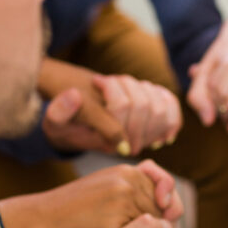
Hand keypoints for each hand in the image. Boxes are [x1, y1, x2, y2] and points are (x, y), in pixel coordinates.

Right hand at [34, 160, 182, 227]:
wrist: (47, 218)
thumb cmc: (76, 207)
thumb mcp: (105, 186)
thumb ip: (131, 187)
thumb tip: (165, 198)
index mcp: (127, 170)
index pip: (165, 186)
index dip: (168, 204)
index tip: (165, 218)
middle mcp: (127, 180)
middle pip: (163, 205)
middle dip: (163, 222)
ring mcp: (122, 197)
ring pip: (156, 220)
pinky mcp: (117, 216)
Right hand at [40, 58, 180, 155]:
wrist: (79, 123)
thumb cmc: (65, 120)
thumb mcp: (54, 119)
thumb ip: (59, 110)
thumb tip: (74, 95)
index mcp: (108, 143)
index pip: (122, 106)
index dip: (111, 87)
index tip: (97, 82)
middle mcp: (131, 145)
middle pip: (142, 105)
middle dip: (124, 85)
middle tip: (107, 82)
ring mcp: (146, 139)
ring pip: (157, 104)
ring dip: (138, 86)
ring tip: (121, 88)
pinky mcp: (156, 130)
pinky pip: (173, 115)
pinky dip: (163, 96)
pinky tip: (146, 91)